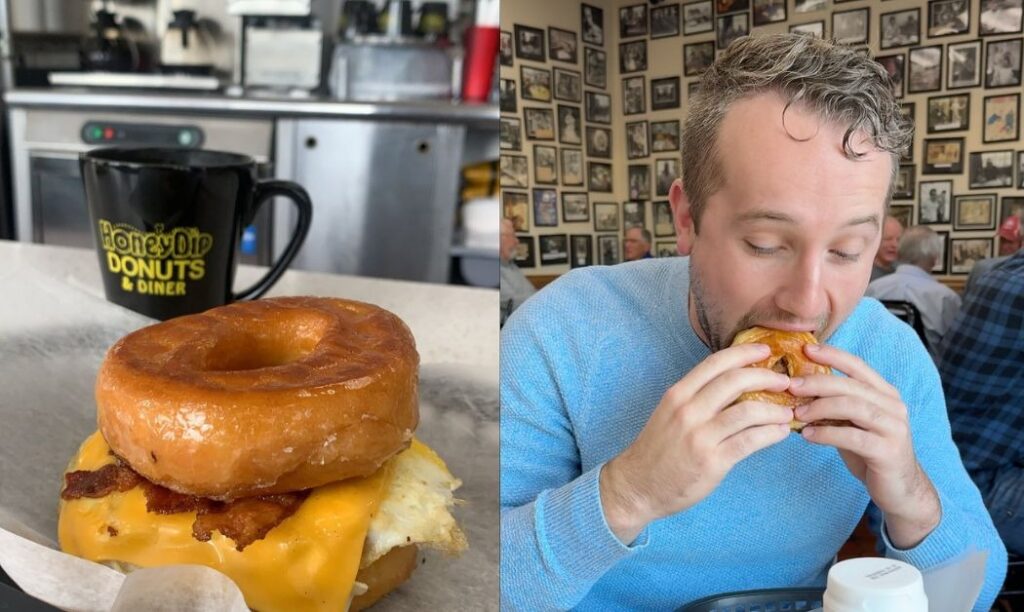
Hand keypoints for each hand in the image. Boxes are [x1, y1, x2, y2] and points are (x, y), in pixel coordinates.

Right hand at [600, 343, 792, 543]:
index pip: (716, 363)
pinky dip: (771, 434)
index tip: (765, 351)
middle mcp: (688, 410)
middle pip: (736, 381)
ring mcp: (700, 436)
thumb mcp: (670, 413)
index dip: (744, 353)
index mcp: (678, 394)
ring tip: (787, 412)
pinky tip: (780, 432)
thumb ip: (697, 398)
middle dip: (767, 377)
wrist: (638, 485)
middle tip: (784, 382)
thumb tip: (736, 384)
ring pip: (748, 411)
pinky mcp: (712, 461)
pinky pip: (750, 441)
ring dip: (775, 409)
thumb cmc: (657, 449)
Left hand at [790, 344, 940, 548]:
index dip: (832, 355)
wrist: (899, 488)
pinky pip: (852, 436)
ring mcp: (893, 427)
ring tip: (796, 413)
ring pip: (852, 407)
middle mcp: (893, 406)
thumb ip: (834, 406)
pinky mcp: (888, 450)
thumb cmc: (870, 451)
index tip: (805, 349)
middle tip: (791, 386)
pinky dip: (826, 433)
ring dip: (819, 407)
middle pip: (851, 385)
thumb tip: (798, 389)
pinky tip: (807, 435)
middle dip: (817, 382)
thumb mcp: (852, 423)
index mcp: (885, 393)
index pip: (857, 365)